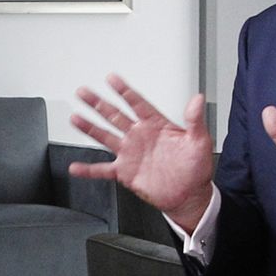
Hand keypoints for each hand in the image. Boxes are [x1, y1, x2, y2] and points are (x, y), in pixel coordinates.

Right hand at [68, 74, 214, 230]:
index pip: (137, 103)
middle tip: (84, 92)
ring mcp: (130, 154)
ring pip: (105, 136)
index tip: (111, 79)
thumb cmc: (195, 168)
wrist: (189, 195)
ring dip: (90, 127)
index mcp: (156, 125)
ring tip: (75, 118)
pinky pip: (103, 170)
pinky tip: (76, 167)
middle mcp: (139, 136)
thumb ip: (195, 120)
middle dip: (98, 103)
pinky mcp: (125, 172)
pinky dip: (88, 170)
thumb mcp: (199, 141)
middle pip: (114, 115)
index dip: (124, 91)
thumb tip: (197, 100)